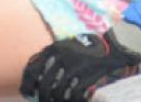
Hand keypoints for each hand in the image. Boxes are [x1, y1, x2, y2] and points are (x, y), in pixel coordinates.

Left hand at [19, 20, 140, 101]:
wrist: (114, 45)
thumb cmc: (89, 48)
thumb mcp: (67, 47)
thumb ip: (52, 58)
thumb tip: (37, 77)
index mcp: (54, 48)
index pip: (32, 68)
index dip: (26, 83)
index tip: (26, 93)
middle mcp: (61, 56)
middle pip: (44, 84)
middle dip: (42, 97)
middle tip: (44, 101)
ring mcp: (75, 67)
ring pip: (58, 92)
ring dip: (56, 100)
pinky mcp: (87, 76)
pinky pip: (74, 95)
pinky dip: (72, 101)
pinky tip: (74, 101)